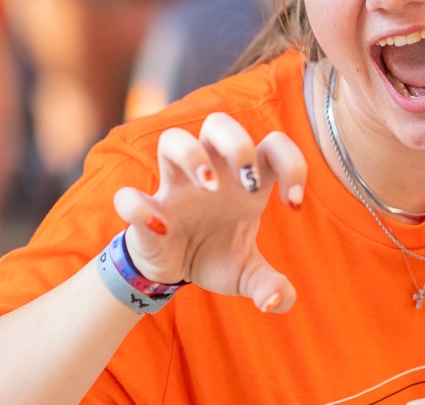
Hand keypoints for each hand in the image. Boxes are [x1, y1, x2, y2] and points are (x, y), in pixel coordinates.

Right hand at [112, 113, 308, 312]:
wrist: (172, 271)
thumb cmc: (213, 254)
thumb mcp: (247, 275)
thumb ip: (271, 287)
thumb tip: (277, 300)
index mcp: (242, 180)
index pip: (273, 145)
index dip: (292, 165)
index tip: (294, 204)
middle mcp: (209, 173)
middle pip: (219, 123)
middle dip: (238, 144)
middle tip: (250, 185)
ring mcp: (174, 187)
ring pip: (172, 139)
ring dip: (192, 156)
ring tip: (207, 188)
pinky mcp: (145, 209)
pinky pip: (129, 196)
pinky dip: (140, 208)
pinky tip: (163, 229)